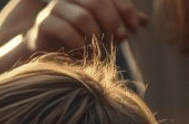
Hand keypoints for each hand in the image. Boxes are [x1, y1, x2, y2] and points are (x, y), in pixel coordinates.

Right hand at [24, 0, 145, 53]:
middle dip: (112, 21)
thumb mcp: (101, 28)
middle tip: (121, 38)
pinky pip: (65, 30)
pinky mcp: (43, 24)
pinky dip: (79, 44)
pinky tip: (85, 54)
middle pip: (97, 2)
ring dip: (96, 35)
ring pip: (82, 16)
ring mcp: (54, 9)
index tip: (135, 27)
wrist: (45, 50)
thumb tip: (145, 21)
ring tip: (101, 49)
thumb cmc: (77, 38)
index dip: (126, 8)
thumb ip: (119, 22)